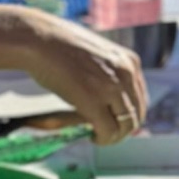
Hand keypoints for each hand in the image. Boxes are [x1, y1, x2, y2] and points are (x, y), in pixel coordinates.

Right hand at [18, 16, 148, 144]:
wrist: (37, 39)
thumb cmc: (60, 46)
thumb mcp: (97, 55)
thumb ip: (109, 73)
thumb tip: (110, 99)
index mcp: (130, 61)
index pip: (141, 99)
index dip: (128, 116)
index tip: (114, 121)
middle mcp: (126, 73)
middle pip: (136, 115)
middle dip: (122, 130)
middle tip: (105, 133)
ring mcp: (110, 87)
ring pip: (126, 126)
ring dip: (113, 137)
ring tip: (98, 136)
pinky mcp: (93, 101)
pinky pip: (108, 131)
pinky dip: (102, 139)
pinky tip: (92, 136)